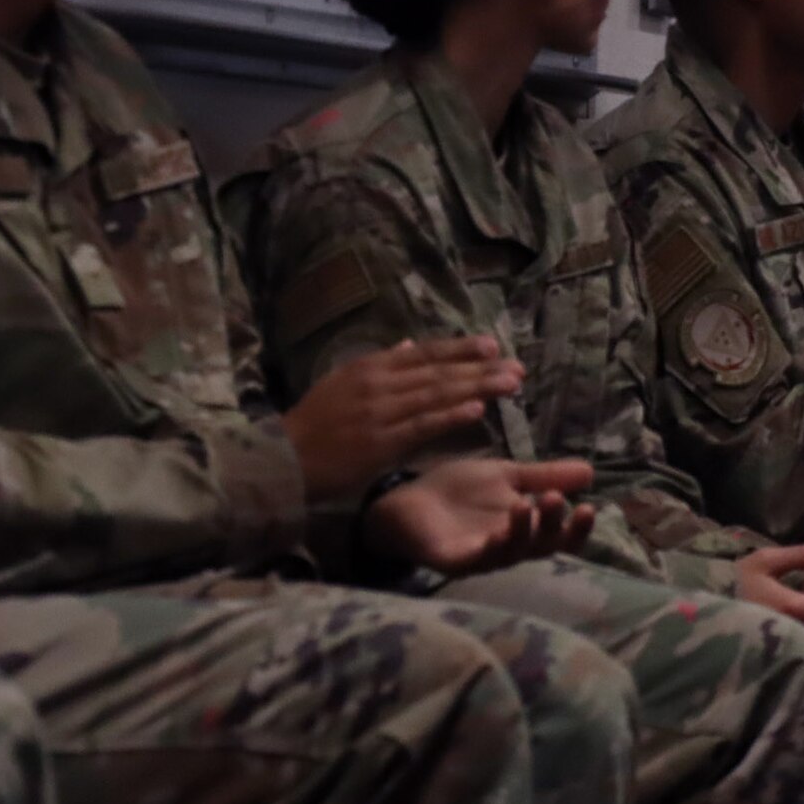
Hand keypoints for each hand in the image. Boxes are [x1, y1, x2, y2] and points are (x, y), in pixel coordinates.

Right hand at [284, 337, 525, 501]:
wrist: (285, 457)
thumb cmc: (317, 423)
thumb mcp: (344, 382)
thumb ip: (382, 364)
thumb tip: (411, 346)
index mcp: (372, 367)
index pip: (426, 355)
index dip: (461, 349)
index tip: (494, 346)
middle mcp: (380, 384)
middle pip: (440, 372)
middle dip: (481, 368)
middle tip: (517, 367)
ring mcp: (382, 413)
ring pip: (437, 395)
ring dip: (477, 387)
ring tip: (510, 384)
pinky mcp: (381, 442)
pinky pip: (422, 426)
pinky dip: (450, 416)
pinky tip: (477, 410)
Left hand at [364, 458, 596, 575]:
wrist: (407, 499)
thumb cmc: (458, 491)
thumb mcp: (507, 476)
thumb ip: (544, 475)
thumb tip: (590, 471)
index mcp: (526, 529)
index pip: (560, 536)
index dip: (577, 528)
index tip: (589, 506)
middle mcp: (510, 548)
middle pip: (543, 547)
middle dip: (554, 526)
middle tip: (556, 499)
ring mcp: (483, 557)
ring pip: (514, 552)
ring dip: (525, 531)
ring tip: (529, 504)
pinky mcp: (456, 561)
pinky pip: (480, 559)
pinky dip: (493, 545)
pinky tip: (500, 528)